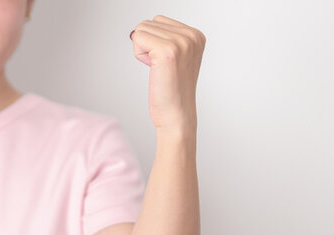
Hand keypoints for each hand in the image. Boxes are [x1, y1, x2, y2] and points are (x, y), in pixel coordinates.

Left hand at [130, 15, 205, 132]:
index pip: (158, 20)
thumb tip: (137, 29)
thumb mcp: (177, 57)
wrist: (176, 115)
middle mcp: (192, 36)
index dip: (155, 42)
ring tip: (159, 69)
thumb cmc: (172, 90)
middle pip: (149, 23)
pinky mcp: (168, 52)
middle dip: (148, 45)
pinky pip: (138, 37)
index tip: (168, 63)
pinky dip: (140, 55)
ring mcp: (181, 43)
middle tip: (162, 68)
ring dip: (144, 51)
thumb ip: (166, 37)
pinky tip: (154, 70)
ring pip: (141, 29)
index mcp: (196, 35)